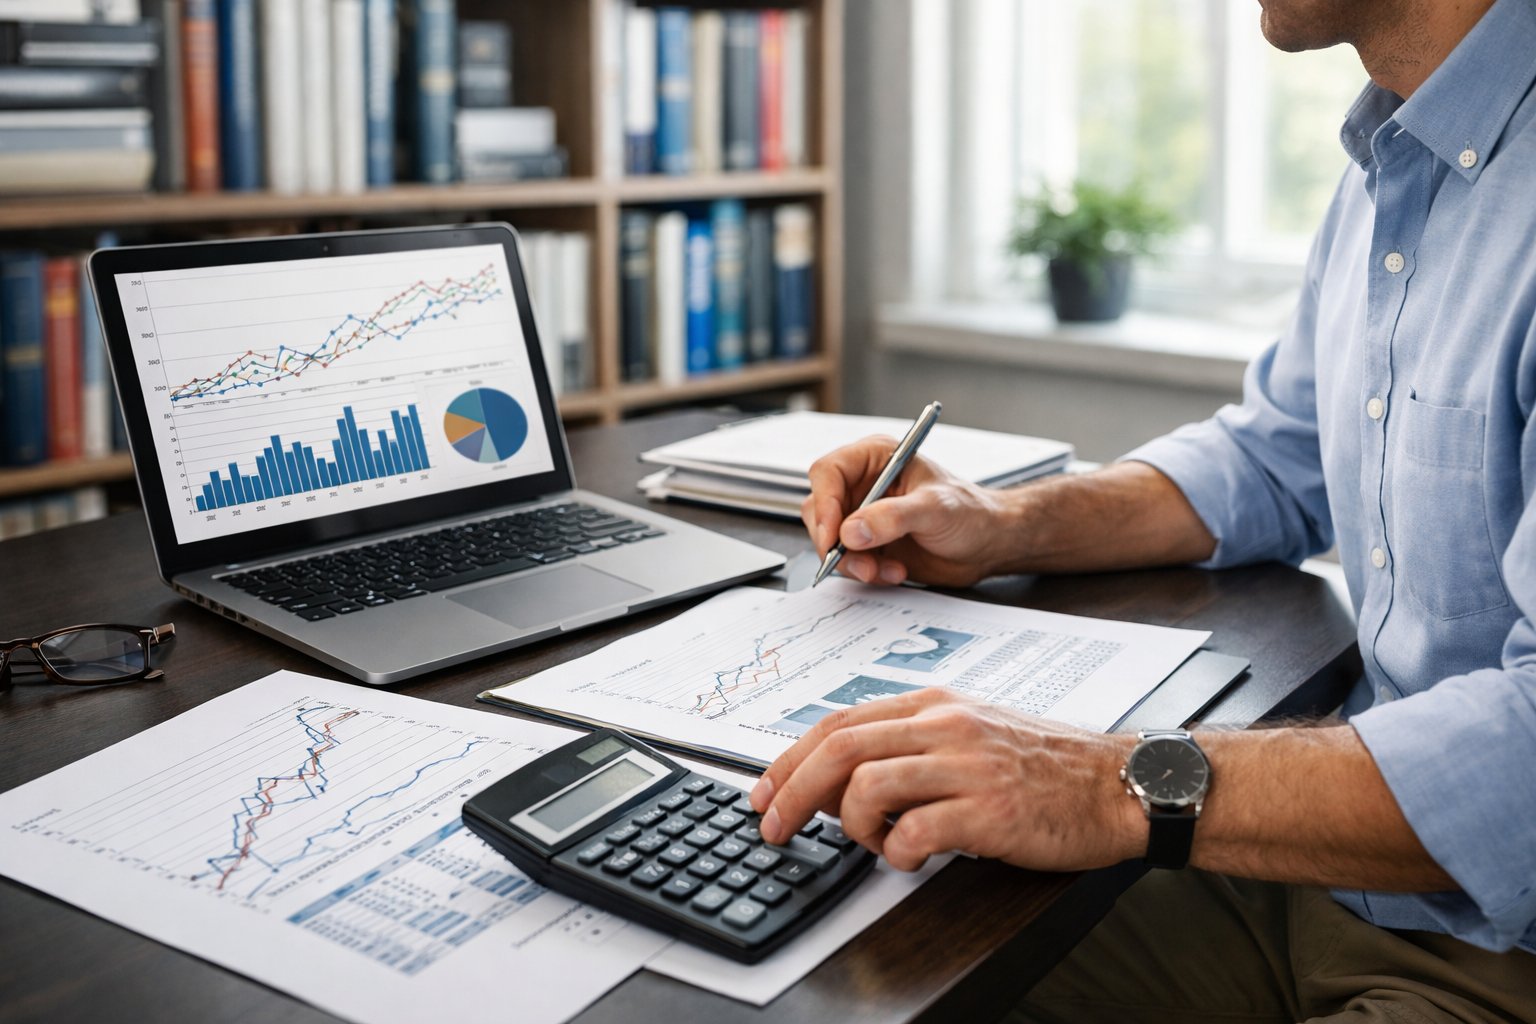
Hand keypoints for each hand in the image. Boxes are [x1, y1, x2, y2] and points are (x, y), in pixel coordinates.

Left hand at [748, 688, 1143, 871]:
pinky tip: (912, 856)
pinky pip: (913, 832)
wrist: (1118, 785)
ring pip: (866, 786)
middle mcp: (944, 726)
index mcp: (934, 705)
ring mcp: (966, 765)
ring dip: (851, 825)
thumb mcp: (970, 734)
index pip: (838, 722)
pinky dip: (897, 853)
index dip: (789, 759)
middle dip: (791, 792)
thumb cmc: (1046, 766)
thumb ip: (908, 746)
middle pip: (838, 749)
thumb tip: (838, 780)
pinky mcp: (988, 810)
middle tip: (774, 827)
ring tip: (874, 842)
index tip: (765, 791)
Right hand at [801, 436, 1014, 587]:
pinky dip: (865, 573)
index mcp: (876, 459)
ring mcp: (863, 516)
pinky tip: (894, 572)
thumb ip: (893, 518)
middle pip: (820, 509)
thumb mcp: (935, 510)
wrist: (987, 545)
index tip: (834, 535)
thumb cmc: (971, 514)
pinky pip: (846, 561)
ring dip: (852, 563)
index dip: (825, 504)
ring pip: (829, 540)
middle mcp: (864, 485)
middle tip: (858, 562)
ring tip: (884, 570)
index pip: (828, 472)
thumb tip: (851, 531)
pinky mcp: (868, 543)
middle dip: (835, 541)